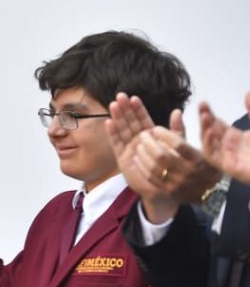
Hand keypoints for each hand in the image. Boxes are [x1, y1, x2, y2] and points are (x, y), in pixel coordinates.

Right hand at [107, 94, 216, 222]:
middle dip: (125, 109)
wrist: (165, 190)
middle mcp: (138, 140)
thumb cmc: (173, 169)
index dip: (138, 109)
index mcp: (151, 136)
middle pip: (130, 122)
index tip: (133, 97)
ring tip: (113, 105)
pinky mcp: (122, 159)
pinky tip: (109, 123)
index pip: (143, 119)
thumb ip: (177, 130)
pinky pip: (117, 144)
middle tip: (120, 96)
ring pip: (122, 130)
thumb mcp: (178, 146)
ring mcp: (129, 149)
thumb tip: (178, 111)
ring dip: (117, 118)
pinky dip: (113, 134)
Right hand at [200, 93, 249, 184]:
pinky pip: (213, 157)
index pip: (216, 123)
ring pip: (208, 143)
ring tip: (204, 116)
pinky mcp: (229, 167)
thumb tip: (247, 93)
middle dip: (204, 118)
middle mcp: (228, 146)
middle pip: (210, 131)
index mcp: (235, 137)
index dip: (208, 113)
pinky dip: (209, 145)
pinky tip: (209, 132)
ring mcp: (227, 156)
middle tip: (201, 105)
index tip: (203, 102)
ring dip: (204, 130)